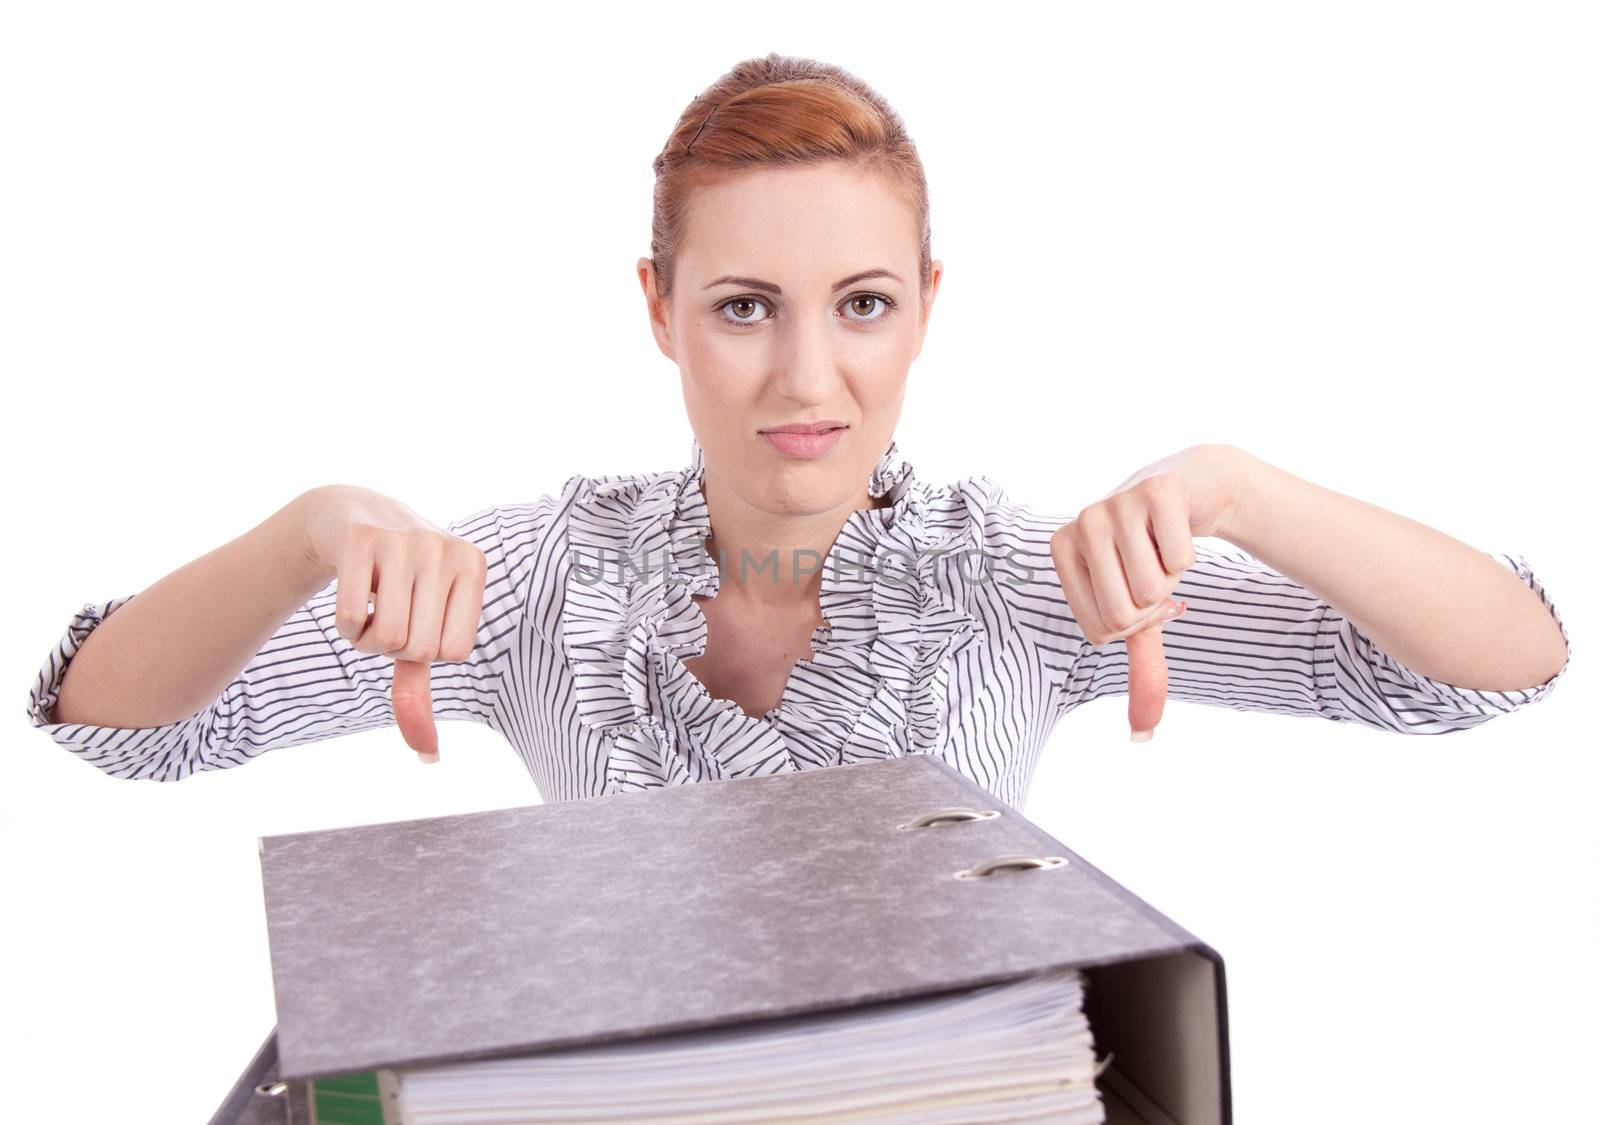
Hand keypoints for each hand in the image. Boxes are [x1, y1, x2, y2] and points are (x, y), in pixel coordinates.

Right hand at [300, 485, 488, 761]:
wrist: (349, 513)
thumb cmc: (394, 581)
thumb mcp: (419, 622)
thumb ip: (419, 685)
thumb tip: (427, 757)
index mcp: (473, 566)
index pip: (453, 653)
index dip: (423, 651)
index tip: (416, 618)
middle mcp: (445, 548)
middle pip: (418, 648)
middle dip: (391, 647)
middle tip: (385, 611)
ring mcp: (405, 540)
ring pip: (386, 637)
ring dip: (364, 640)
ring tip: (369, 606)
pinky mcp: (361, 538)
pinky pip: (350, 616)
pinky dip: (343, 624)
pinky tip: (350, 592)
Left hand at [1050, 444, 1248, 740]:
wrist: (1194, 489)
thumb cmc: (1153, 556)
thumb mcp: (1140, 613)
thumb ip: (1140, 669)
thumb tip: (1143, 735)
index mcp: (1061, 551)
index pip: (1101, 631)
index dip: (1132, 625)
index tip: (1135, 592)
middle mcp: (1081, 524)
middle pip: (1123, 614)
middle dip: (1153, 606)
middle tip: (1152, 572)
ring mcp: (1116, 503)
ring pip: (1153, 588)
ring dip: (1172, 578)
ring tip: (1161, 548)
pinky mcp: (1157, 490)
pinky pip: (1181, 558)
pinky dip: (1189, 553)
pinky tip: (1176, 529)